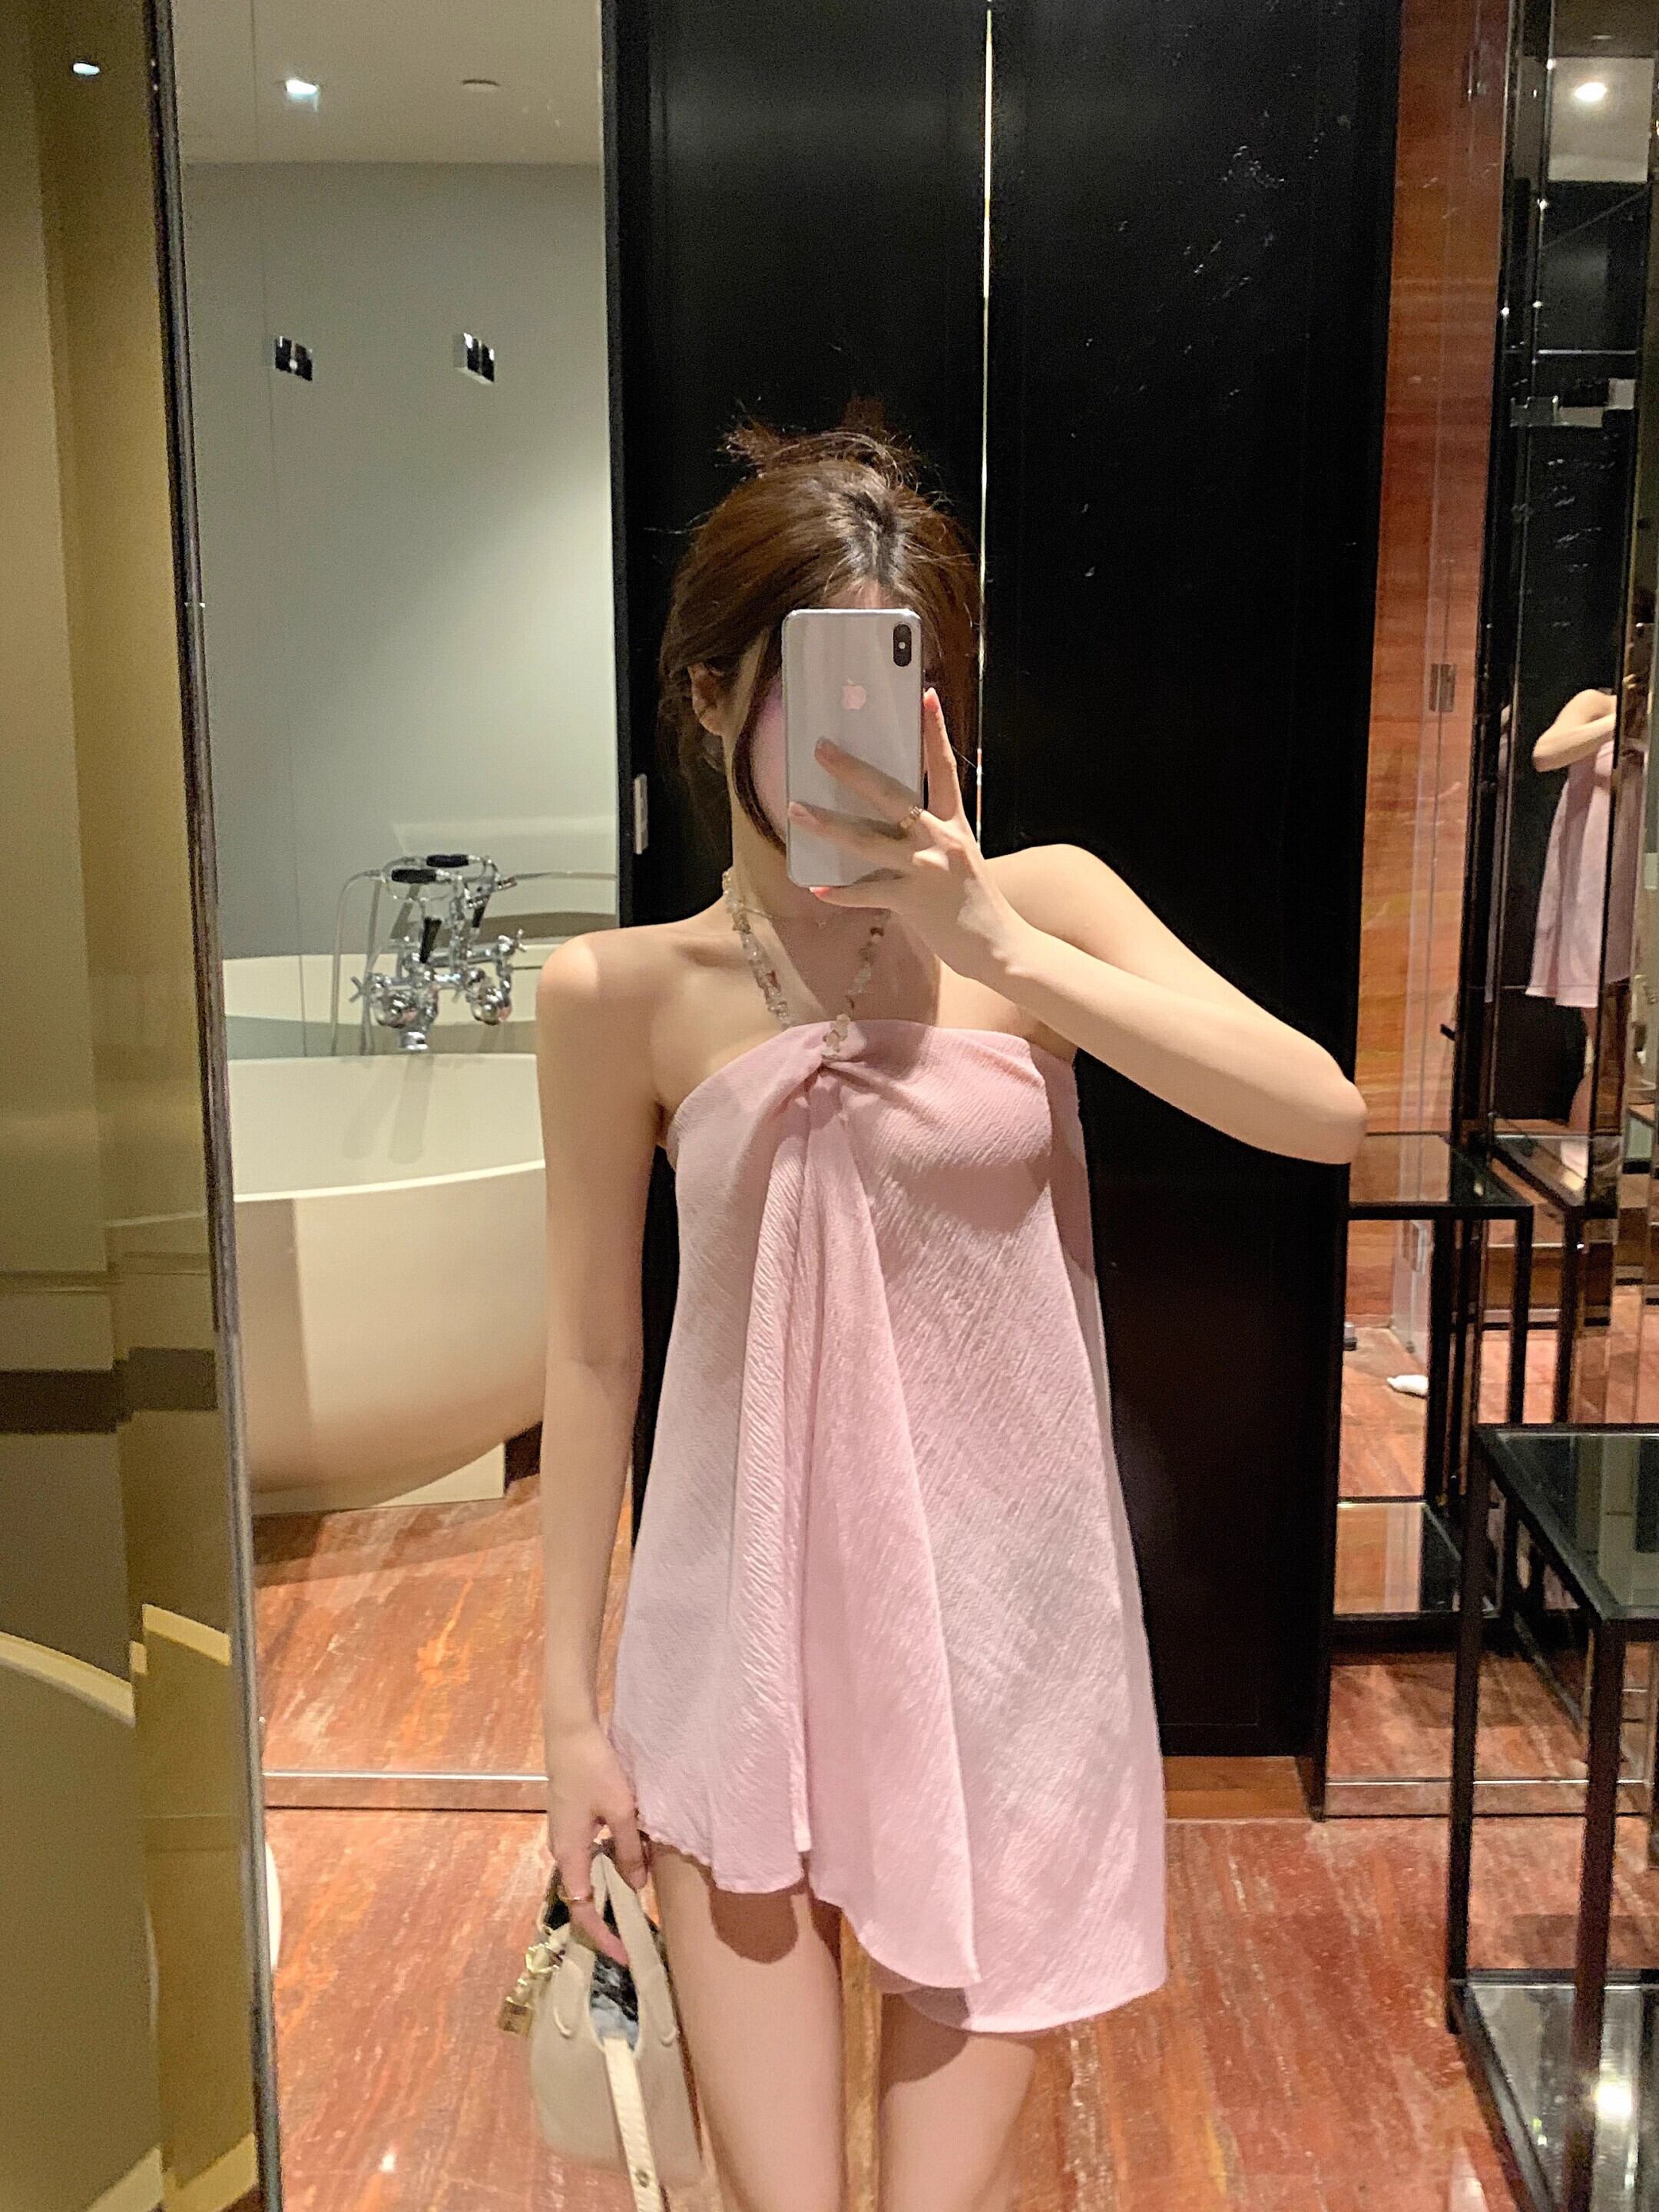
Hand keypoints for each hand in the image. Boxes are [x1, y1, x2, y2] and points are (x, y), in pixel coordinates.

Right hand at [545, 1718, 648, 1965]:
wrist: (570, 1730)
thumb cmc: (594, 1769)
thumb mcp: (620, 1811)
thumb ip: (629, 1851)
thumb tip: (637, 1888)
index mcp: (569, 1854)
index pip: (582, 1910)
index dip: (602, 1936)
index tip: (625, 1955)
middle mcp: (562, 1850)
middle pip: (584, 1895)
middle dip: (611, 1914)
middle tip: (639, 1930)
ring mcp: (565, 1834)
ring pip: (590, 1872)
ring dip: (615, 1883)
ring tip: (643, 1889)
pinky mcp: (572, 1819)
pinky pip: (592, 1853)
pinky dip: (612, 1860)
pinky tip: (634, 1851)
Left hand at [787, 687, 1022, 984]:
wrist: (998, 946)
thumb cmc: (976, 902)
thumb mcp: (961, 857)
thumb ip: (931, 836)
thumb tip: (891, 822)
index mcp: (955, 824)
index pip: (944, 768)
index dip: (935, 732)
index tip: (926, 697)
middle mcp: (939, 839)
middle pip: (890, 795)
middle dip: (852, 771)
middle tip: (821, 750)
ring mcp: (924, 868)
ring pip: (866, 839)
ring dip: (828, 825)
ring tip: (797, 811)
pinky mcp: (912, 900)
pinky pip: (867, 892)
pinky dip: (841, 892)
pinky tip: (817, 887)